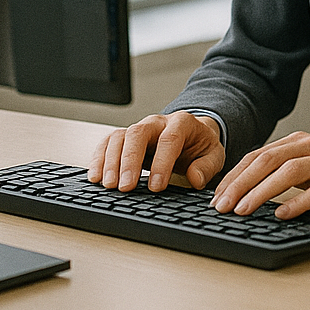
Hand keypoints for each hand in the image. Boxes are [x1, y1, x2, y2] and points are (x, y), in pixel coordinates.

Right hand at [90, 111, 225, 191]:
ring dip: (110, 162)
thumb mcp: (214, 155)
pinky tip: (96, 177)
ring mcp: (138, 128)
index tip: (157, 186)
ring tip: (108, 185)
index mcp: (182, 123)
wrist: (192, 135)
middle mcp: (157, 122)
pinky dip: (99, 159)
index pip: (170, 139)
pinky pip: (107, 143)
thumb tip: (194, 179)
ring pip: (119, 137)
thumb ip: (206, 167)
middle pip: (138, 134)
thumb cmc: (200, 146)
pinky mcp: (125, 138)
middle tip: (125, 187)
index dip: (162, 162)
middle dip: (130, 161)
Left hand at [208, 132, 309, 219]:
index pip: (259, 155)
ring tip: (244, 210)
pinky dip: (299, 201)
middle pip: (269, 160)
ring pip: (290, 171)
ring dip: (262, 192)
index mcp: (302, 142)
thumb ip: (286, 172)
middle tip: (221, 206)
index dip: (234, 176)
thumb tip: (246, 190)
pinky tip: (283, 214)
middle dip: (240, 183)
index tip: (215, 197)